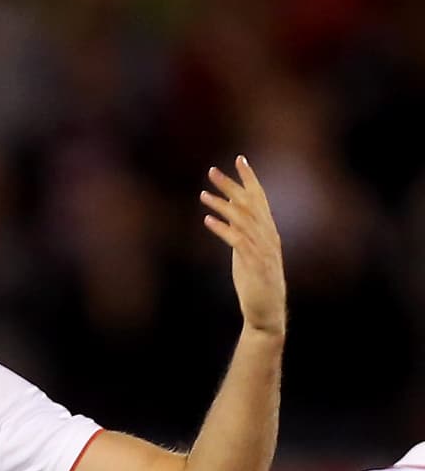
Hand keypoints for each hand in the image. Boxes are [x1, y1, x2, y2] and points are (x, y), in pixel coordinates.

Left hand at [201, 156, 285, 335]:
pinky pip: (237, 241)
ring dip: (222, 205)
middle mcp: (268, 236)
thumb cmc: (256, 282)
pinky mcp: (254, 263)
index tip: (239, 159)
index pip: (260, 198)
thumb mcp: (246, 251)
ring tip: (203, 194)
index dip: (249, 178)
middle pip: (249, 204)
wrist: (266, 311)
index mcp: (267, 231)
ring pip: (242, 220)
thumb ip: (241, 230)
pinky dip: (223, 228)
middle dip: (231, 185)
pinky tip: (208, 220)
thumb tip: (229, 209)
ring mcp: (262, 249)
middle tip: (212, 171)